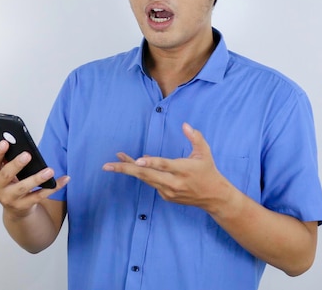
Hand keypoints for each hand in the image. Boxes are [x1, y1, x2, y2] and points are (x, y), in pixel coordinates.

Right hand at [0, 140, 68, 218]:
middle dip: (16, 164)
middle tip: (28, 155)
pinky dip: (54, 187)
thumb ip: (10, 160)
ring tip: (49, 170)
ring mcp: (10, 199)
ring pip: (23, 187)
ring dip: (37, 178)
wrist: (15, 209)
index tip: (5, 142)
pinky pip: (40, 195)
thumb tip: (22, 145)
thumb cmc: (12, 183)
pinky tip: (64, 179)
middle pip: (6, 175)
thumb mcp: (7, 172)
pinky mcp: (23, 205)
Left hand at [102, 123, 231, 210]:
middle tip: (108, 165)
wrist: (213, 196)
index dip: (151, 162)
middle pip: (146, 175)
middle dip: (126, 169)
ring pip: (145, 179)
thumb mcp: (205, 152)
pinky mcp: (166, 196)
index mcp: (183, 170)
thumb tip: (184, 125)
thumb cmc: (208, 170)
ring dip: (129, 170)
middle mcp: (174, 183)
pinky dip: (142, 174)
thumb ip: (195, 137)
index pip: (164, 165)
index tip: (137, 160)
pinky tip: (133, 166)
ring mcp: (168, 191)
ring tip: (113, 162)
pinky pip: (151, 183)